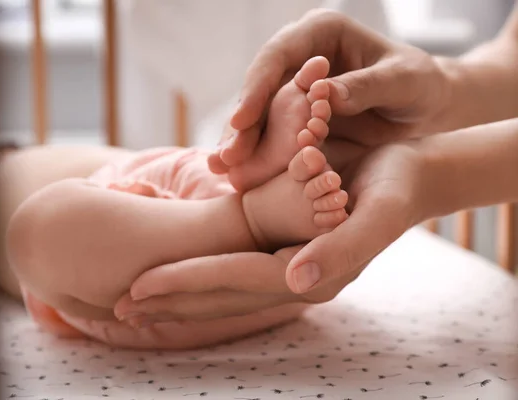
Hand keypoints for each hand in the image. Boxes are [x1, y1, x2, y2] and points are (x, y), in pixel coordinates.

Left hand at [116, 142, 428, 322]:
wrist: (414, 174)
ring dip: (179, 297)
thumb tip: (298, 281)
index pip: (235, 281)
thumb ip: (341, 249)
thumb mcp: (377, 211)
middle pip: (222, 296)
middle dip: (170, 301)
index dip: (185, 284)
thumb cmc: (396, 185)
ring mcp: (293, 272)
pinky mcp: (289, 257)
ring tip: (137, 303)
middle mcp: (298, 279)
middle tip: (117, 308)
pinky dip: (200, 279)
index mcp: (313, 272)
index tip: (135, 289)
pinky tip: (177, 278)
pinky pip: (236, 275)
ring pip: (224, 292)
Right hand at [209, 10, 451, 178]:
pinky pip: (271, 132)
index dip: (256, 87)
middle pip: (260, 87)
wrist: (426, 107)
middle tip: (225, 156)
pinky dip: (257, 153)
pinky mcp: (297, 114)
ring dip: (241, 142)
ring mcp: (296, 86)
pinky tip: (241, 175)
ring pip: (259, 113)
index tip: (242, 120)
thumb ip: (367, 86)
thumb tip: (325, 94)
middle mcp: (301, 57)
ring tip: (223, 170)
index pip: (279, 55)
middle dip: (241, 122)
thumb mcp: (403, 82)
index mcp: (322, 33)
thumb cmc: (421, 86)